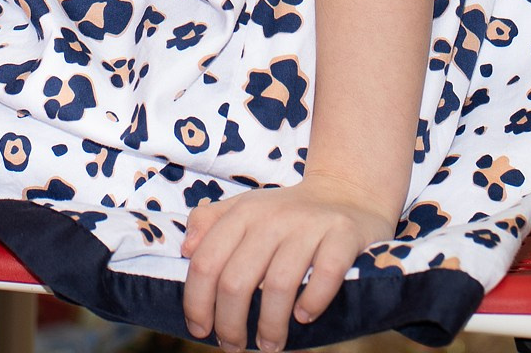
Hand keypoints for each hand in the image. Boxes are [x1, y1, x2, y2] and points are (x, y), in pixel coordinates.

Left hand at [180, 176, 396, 350]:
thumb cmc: (285, 213)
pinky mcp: (343, 235)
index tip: (200, 330)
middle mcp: (271, 217)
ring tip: (269, 345)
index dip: (197, 302)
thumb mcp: (243, 208)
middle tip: (233, 346)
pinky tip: (304, 317)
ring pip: (278, 284)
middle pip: (236, 280)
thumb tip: (185, 250)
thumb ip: (209, 223)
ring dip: (270, 325)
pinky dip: (313, 301)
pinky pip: (326, 275)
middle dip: (230, 323)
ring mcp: (309, 226)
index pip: (206, 262)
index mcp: (241, 213)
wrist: (345, 193)